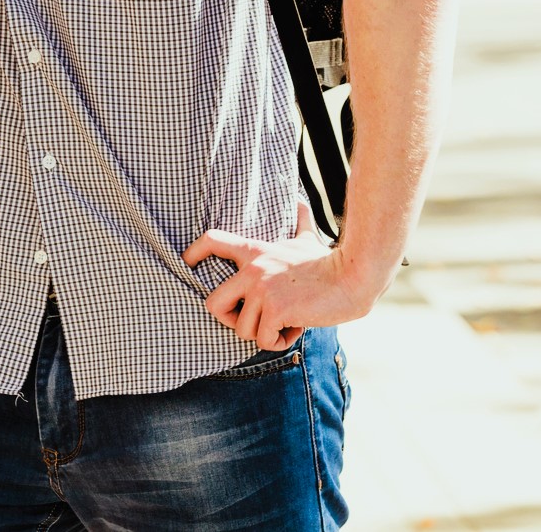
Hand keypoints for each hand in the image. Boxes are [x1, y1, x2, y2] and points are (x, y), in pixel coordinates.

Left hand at [184, 199, 373, 351]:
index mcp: (255, 251)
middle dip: (229, 321)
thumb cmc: (328, 261)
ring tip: (287, 321)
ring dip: (264, 334)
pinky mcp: (275, 309)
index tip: (188, 262)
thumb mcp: (307, 238)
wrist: (351, 277)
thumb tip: (300, 199)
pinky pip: (264, 339)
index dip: (193, 253)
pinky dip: (280, 341)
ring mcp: (262, 289)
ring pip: (242, 330)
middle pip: (212, 304)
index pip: (211, 241)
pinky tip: (297, 327)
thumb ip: (298, 221)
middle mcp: (252, 269)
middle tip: (252, 321)